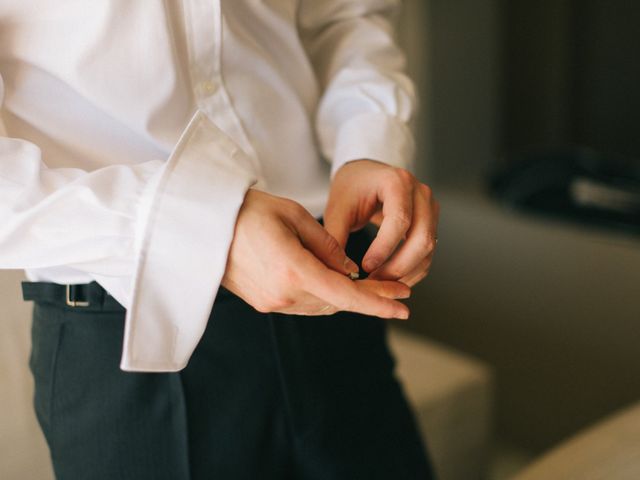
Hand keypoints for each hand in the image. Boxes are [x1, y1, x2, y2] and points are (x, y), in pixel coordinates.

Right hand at [221, 189, 410, 318]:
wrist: (203, 225)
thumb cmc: (248, 210)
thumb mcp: (293, 215)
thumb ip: (327, 245)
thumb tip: (349, 268)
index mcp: (293, 270)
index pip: (346, 294)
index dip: (378, 302)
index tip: (404, 306)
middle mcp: (283, 295)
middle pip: (338, 302)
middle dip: (368, 297)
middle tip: (396, 287)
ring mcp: (272, 303)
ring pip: (322, 305)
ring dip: (346, 296)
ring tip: (369, 282)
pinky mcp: (263, 303)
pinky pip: (304, 304)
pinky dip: (324, 295)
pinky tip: (334, 280)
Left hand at [324, 160, 438, 286]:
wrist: (366, 177)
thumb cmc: (352, 188)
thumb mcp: (337, 209)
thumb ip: (336, 238)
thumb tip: (340, 272)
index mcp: (397, 182)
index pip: (399, 219)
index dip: (384, 248)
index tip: (366, 266)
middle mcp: (420, 193)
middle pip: (422, 237)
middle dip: (399, 266)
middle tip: (374, 282)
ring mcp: (429, 208)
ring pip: (428, 249)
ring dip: (407, 272)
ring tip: (380, 284)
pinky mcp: (431, 223)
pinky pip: (428, 253)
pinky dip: (412, 271)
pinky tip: (392, 281)